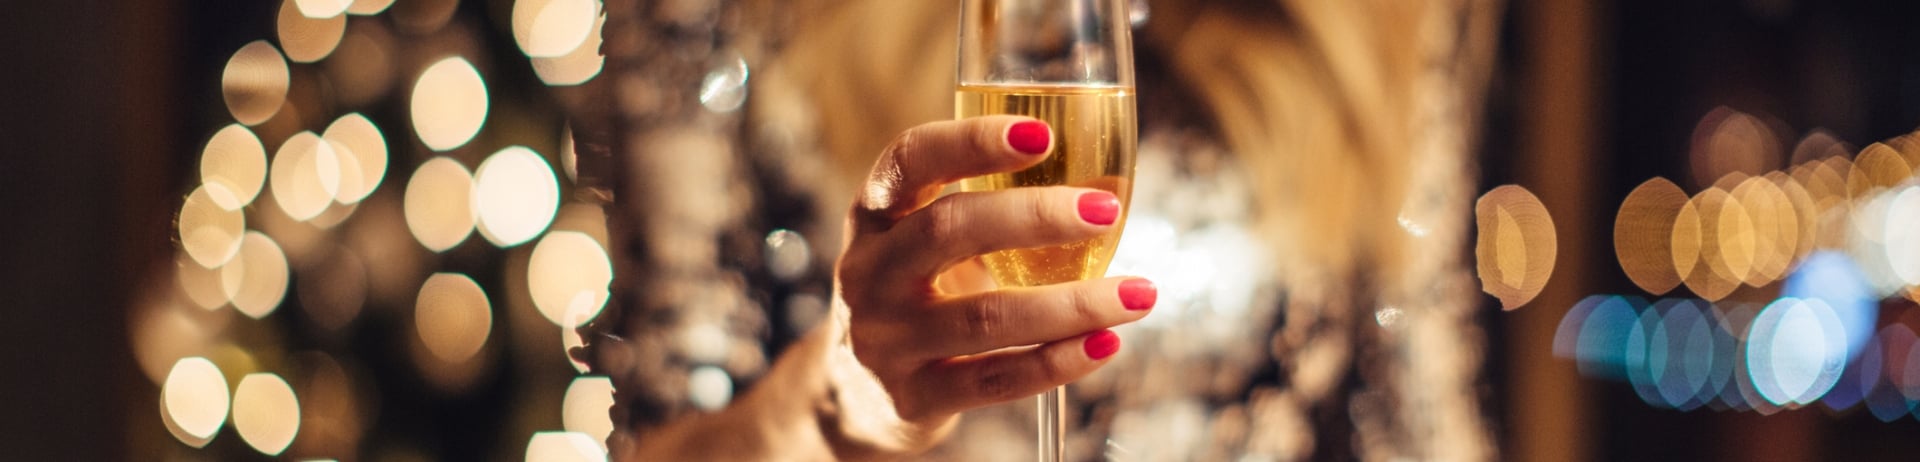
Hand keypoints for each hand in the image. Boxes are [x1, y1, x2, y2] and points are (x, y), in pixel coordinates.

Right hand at [833, 115, 1157, 434]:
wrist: (853, 394)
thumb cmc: (915, 292)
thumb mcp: (922, 242)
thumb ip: (983, 209)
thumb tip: (1103, 181)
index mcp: (874, 214)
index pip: (910, 159)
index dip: (971, 141)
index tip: (1041, 134)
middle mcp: (868, 272)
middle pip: (948, 229)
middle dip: (1036, 216)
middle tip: (1106, 210)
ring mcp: (886, 340)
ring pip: (985, 316)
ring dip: (1072, 303)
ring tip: (1139, 294)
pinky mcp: (913, 398)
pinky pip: (995, 379)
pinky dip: (1058, 362)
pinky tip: (1106, 344)